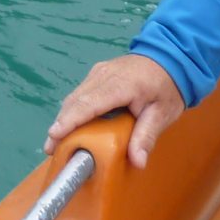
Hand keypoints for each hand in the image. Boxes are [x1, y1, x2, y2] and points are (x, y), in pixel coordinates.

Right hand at [44, 54, 183, 166]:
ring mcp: (98, 72)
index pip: (90, 103)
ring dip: (64, 117)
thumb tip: (138, 162)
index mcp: (121, 84)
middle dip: (61, 124)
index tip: (54, 135)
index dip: (71, 120)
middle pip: (76, 100)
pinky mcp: (97, 73)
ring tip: (55, 140)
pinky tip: (69, 125)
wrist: (169, 57)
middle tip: (50, 148)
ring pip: (75, 96)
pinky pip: (80, 92)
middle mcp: (104, 75)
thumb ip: (147, 136)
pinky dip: (72, 109)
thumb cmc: (167, 87)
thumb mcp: (163, 114)